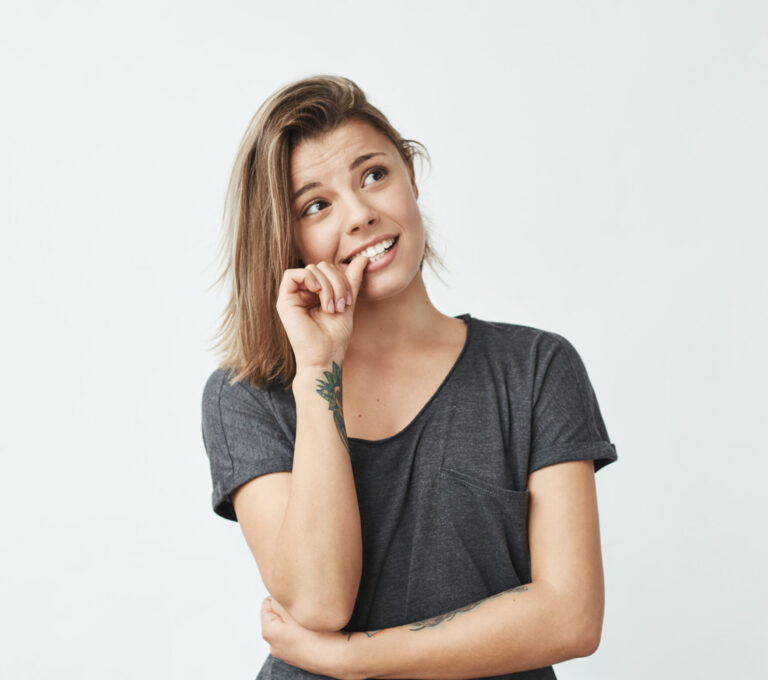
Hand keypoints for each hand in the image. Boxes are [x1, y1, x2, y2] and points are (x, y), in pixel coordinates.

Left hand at [261, 596, 347, 677]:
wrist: (337, 657)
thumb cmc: (317, 637)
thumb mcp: (294, 610)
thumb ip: (279, 599)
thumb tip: (275, 595)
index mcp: (269, 632)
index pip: (267, 603)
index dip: (281, 597)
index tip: (294, 597)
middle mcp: (275, 645)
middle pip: (278, 615)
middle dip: (289, 609)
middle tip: (304, 608)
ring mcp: (287, 651)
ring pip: (289, 626)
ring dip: (298, 620)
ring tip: (311, 619)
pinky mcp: (299, 655)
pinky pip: (298, 636)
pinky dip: (304, 631)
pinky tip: (315, 630)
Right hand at [276, 255, 368, 369]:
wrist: (325, 357)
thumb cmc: (335, 337)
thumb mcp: (347, 303)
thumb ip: (351, 281)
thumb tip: (363, 258)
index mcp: (317, 293)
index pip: (329, 270)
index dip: (342, 278)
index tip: (348, 301)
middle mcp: (303, 293)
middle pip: (321, 267)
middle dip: (336, 282)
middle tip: (341, 305)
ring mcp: (293, 296)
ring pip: (311, 269)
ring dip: (327, 286)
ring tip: (331, 308)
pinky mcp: (284, 301)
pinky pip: (292, 274)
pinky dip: (309, 279)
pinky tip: (318, 293)